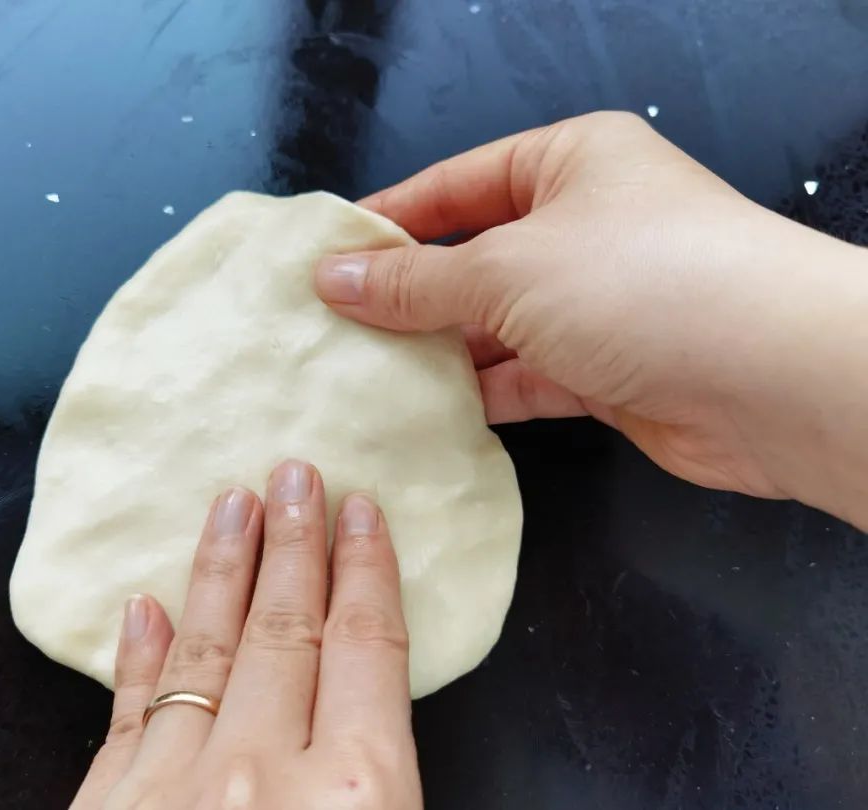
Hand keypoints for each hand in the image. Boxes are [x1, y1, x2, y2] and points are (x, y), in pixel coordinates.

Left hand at [72, 460, 421, 808]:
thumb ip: (378, 779)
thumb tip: (361, 718)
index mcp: (352, 790)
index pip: (367, 648)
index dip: (366, 570)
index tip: (359, 512)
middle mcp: (261, 771)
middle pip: (286, 631)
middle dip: (294, 545)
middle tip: (294, 478)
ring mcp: (174, 787)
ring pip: (204, 654)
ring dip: (222, 572)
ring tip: (233, 505)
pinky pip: (127, 716)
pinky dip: (138, 659)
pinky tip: (145, 608)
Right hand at [316, 111, 867, 528]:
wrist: (774, 381)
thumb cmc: (643, 283)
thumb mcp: (510, 267)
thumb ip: (418, 281)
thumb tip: (334, 278)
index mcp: (568, 163)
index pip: (455, 184)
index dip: (387, 220)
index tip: (322, 258)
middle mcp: (582, 226)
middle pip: (471, 258)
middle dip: (405, 295)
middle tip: (327, 329)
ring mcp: (594, 303)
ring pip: (493, 325)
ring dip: (436, 352)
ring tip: (359, 375)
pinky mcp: (603, 371)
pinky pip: (523, 377)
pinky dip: (478, 394)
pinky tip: (421, 412)